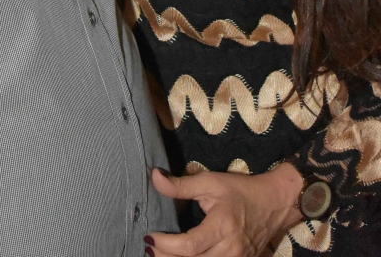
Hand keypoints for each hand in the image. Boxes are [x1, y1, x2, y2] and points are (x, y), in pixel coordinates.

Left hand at [146, 164, 302, 256]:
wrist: (275, 202)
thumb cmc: (241, 190)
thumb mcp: (210, 181)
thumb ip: (181, 185)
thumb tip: (154, 178)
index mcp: (222, 226)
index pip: (189, 246)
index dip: (166, 244)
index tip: (150, 236)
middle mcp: (230, 249)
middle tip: (150, 247)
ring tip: (161, 253)